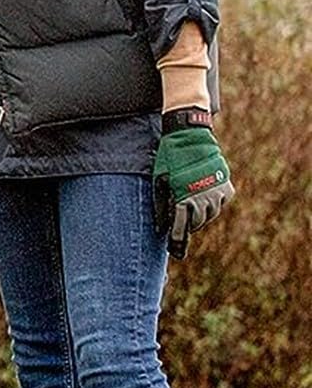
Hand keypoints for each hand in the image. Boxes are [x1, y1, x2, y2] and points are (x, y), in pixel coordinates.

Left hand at [153, 108, 234, 259]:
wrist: (190, 135)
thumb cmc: (170, 159)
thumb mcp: (159, 182)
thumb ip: (161, 206)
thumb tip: (161, 229)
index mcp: (184, 199)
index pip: (181, 228)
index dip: (177, 242)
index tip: (175, 253)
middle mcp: (203, 198)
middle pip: (197, 224)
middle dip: (188, 226)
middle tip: (181, 224)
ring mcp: (217, 192)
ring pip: (210, 215)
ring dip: (200, 215)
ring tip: (191, 208)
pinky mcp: (227, 185)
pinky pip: (221, 203)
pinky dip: (213, 204)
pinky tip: (204, 198)